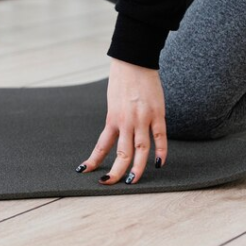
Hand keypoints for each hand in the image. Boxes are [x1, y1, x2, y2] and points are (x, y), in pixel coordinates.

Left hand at [76, 57, 168, 184]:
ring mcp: (143, 119)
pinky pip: (161, 137)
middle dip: (115, 171)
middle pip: (121, 153)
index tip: (84, 171)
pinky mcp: (158, 114)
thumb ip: (116, 119)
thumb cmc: (121, 81)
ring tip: (132, 181)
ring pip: (141, 150)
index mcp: (112, 119)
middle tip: (109, 183)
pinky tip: (158, 164)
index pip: (101, 146)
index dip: (93, 160)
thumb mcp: (112, 102)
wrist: (134, 62)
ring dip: (137, 168)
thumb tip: (117, 133)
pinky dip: (161, 152)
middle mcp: (126, 122)